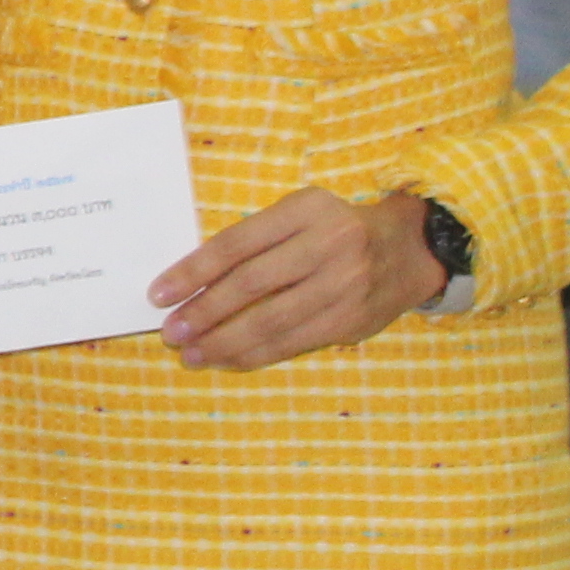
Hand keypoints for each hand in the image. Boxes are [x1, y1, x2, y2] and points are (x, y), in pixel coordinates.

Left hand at [153, 184, 446, 370]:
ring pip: (272, 321)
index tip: (159, 294)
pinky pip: (295, 342)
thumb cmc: (335, 229)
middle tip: (170, 332)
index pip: (237, 244)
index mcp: (305, 210)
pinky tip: (228, 359)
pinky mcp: (352, 320)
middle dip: (204, 312)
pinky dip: (256, 354)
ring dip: (224, 342)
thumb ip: (255, 239)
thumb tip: (193, 282)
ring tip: (191, 354)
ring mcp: (344, 286)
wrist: (410, 249)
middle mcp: (328, 245)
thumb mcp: (299, 213)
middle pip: (252, 284)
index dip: (193, 271)